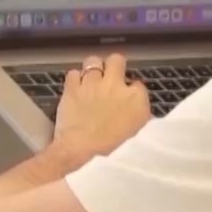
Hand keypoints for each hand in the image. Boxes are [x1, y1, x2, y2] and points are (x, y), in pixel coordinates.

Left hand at [50, 53, 151, 168]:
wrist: (82, 151)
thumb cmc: (114, 148)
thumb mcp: (137, 132)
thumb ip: (139, 114)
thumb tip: (137, 106)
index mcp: (136, 98)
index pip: (138, 85)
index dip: (132, 91)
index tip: (127, 99)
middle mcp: (116, 85)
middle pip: (117, 60)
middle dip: (114, 65)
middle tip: (110, 76)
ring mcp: (92, 84)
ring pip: (93, 61)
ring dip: (92, 68)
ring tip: (91, 78)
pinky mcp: (72, 87)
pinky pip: (74, 73)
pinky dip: (75, 80)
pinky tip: (76, 88)